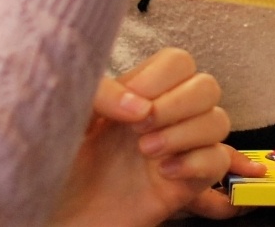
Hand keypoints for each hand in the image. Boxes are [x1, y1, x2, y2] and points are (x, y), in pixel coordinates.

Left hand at [51, 48, 239, 224]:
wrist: (55, 214)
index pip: (178, 62)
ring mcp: (179, 149)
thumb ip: (102, 93)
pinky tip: (164, 172)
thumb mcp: (71, 114)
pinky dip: (197, 162)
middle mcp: (165, 117)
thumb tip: (139, 105)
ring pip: (219, 121)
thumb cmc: (58, 163)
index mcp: (140, 93)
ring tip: (146, 152)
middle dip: (177, 104)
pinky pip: (218, 161)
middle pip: (207, 86)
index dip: (159, 78)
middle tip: (139, 128)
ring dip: (185, 133)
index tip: (130, 102)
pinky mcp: (186, 184)